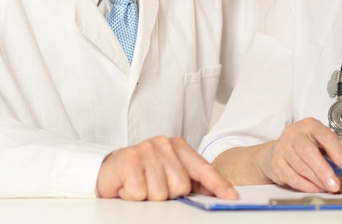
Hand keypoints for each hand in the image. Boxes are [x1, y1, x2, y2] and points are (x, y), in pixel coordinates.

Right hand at [96, 136, 237, 200]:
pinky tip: (128, 186)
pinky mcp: (130, 159)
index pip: (203, 168)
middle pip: (181, 186)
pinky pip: (140, 193)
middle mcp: (164, 144)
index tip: (232, 198)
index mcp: (178, 146)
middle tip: (154, 186)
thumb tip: (218, 195)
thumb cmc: (143, 173)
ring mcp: (147, 149)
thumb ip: (192, 181)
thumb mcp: (170, 174)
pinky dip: (132, 196)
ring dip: (148, 197)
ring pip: (160, 193)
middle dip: (168, 194)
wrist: (110, 169)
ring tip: (141, 185)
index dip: (218, 185)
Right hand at [258, 117, 341, 192]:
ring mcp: (283, 148)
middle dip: (324, 170)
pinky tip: (315, 188)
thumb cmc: (304, 146)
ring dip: (317, 181)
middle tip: (335, 184)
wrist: (278, 150)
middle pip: (308, 151)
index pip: (325, 137)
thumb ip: (331, 157)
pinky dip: (307, 186)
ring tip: (328, 188)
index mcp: (310, 126)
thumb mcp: (319, 143)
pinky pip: (293, 178)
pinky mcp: (276, 163)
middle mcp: (294, 134)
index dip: (338, 154)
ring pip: (300, 167)